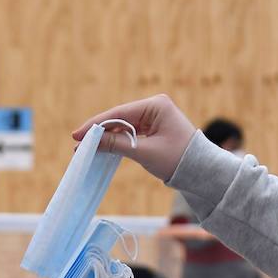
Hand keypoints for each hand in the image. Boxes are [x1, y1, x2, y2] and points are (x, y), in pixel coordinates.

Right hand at [72, 94, 196, 182]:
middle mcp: (155, 106)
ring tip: (85, 146)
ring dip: (106, 136)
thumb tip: (91, 142)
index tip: (77, 134)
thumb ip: (117, 145)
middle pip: (119, 117)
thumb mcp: (145, 152)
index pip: (119, 113)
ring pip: (123, 125)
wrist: (201, 172)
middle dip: (99, 131)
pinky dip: (117, 140)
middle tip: (76, 141)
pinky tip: (102, 146)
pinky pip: (130, 132)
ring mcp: (154, 116)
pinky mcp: (153, 128)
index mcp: (156, 105)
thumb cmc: (178, 160)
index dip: (96, 124)